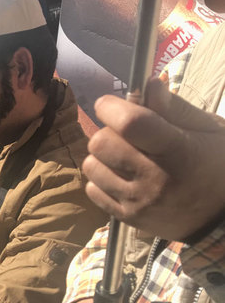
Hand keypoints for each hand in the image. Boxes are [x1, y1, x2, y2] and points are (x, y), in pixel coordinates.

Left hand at [83, 78, 224, 240]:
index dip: (111, 108)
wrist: (223, 215)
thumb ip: (174, 108)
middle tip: (124, 136)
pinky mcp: (127, 218)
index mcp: (177, 151)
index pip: (130, 123)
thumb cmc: (217, 164)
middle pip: (101, 143)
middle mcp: (154, 178)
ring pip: (92, 166)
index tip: (109, 104)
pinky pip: (92, 189)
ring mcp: (138, 201)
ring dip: (102, 157)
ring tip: (124, 158)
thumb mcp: (208, 130)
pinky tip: (123, 178)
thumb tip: (147, 84)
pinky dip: (101, 180)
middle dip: (108, 132)